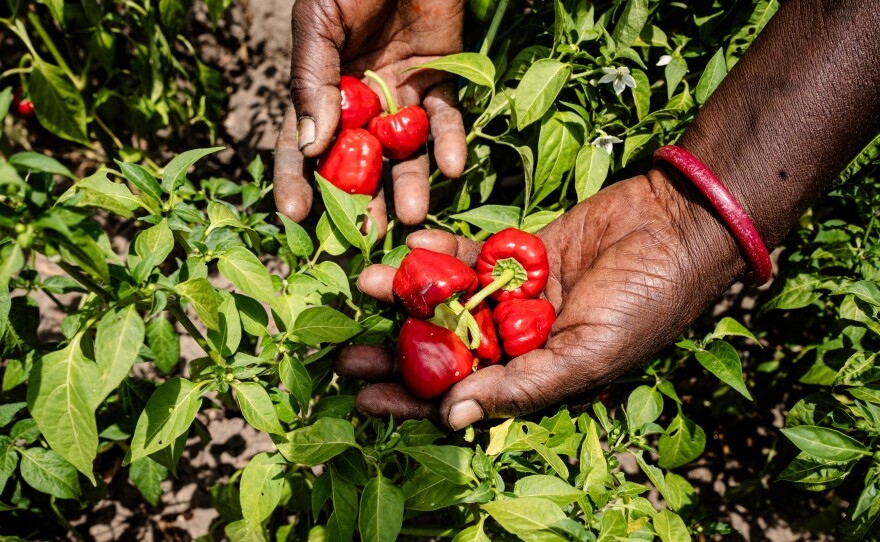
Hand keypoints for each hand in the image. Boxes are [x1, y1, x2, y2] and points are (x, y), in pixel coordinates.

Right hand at [274, 0, 467, 237]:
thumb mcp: (319, 24)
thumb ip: (312, 81)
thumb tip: (308, 146)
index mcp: (320, 88)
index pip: (302, 144)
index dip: (298, 181)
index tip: (297, 218)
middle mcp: (360, 101)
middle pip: (359, 162)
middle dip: (361, 201)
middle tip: (365, 236)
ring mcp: (401, 95)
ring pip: (405, 152)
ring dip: (409, 185)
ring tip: (412, 216)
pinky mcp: (441, 82)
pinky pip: (445, 120)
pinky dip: (450, 143)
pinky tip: (452, 169)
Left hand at [335, 169, 745, 428]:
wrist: (676, 226)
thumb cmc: (645, 304)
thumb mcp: (586, 355)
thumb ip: (522, 386)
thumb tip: (453, 418)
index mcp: (536, 378)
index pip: (463, 398)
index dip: (413, 403)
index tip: (364, 402)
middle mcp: (520, 341)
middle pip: (444, 352)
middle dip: (396, 354)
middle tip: (346, 356)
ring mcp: (516, 296)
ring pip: (449, 301)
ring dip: (408, 295)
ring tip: (366, 285)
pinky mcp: (517, 253)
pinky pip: (471, 257)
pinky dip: (442, 252)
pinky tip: (412, 245)